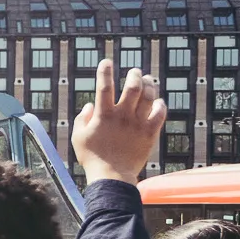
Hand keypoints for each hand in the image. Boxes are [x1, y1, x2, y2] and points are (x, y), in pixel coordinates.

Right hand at [72, 60, 163, 183]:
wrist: (112, 176)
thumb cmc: (92, 158)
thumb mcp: (79, 138)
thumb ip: (82, 119)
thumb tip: (90, 106)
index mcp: (103, 115)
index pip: (104, 87)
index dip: (104, 72)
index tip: (106, 61)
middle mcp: (122, 116)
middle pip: (132, 87)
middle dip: (134, 75)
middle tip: (135, 71)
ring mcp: (138, 124)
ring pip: (148, 97)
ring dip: (149, 85)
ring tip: (148, 80)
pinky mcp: (150, 134)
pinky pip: (160, 114)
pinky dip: (160, 105)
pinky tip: (159, 101)